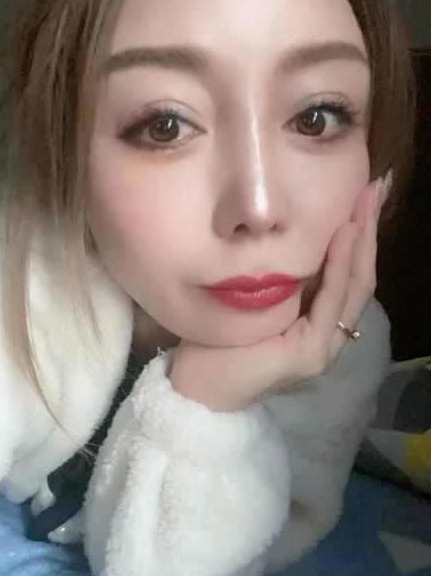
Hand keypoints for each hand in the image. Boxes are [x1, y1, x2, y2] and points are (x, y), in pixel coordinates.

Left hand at [168, 172, 391, 411]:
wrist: (197, 389)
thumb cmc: (218, 344)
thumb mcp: (255, 301)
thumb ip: (279, 280)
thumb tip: (289, 235)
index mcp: (317, 324)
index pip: (349, 274)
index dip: (361, 235)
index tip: (364, 194)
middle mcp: (329, 336)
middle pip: (361, 277)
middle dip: (369, 230)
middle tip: (377, 187)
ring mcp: (324, 347)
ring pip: (355, 287)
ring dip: (362, 242)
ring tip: (366, 203)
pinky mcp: (312, 354)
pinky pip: (330, 303)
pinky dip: (339, 267)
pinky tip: (343, 237)